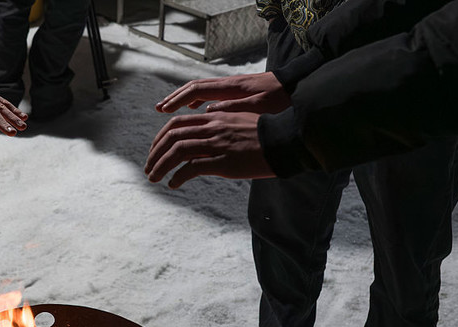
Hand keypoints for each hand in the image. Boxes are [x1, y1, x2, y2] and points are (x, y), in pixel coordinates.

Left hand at [145, 112, 275, 186]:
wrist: (284, 141)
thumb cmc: (265, 133)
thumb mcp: (239, 120)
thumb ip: (221, 120)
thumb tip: (207, 118)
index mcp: (214, 117)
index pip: (177, 124)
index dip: (161, 138)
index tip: (154, 150)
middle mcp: (211, 128)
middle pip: (171, 136)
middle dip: (155, 153)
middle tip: (148, 167)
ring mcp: (216, 144)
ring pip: (177, 152)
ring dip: (161, 166)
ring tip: (154, 177)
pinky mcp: (223, 161)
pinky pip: (192, 168)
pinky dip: (178, 176)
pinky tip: (173, 184)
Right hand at [155, 72, 290, 114]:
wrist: (298, 88)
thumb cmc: (282, 101)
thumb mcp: (259, 108)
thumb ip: (232, 108)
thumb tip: (206, 110)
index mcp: (231, 88)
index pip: (196, 91)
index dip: (178, 100)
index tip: (164, 111)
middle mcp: (228, 85)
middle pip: (193, 87)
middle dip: (175, 98)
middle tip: (159, 109)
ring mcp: (232, 87)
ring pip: (201, 90)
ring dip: (184, 99)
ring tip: (170, 111)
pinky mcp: (237, 92)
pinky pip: (210, 93)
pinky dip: (198, 101)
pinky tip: (195, 111)